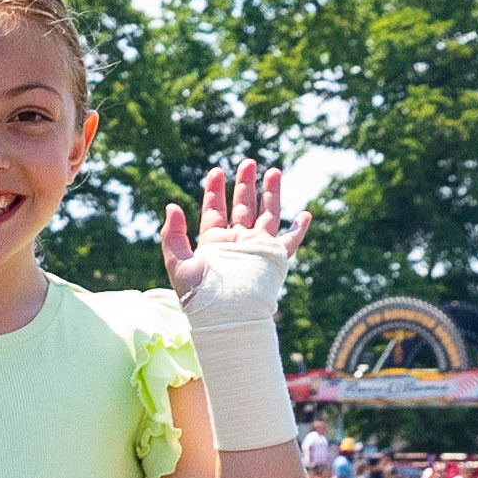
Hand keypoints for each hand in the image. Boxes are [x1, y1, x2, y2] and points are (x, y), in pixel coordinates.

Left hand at [159, 157, 303, 314]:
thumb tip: (172, 206)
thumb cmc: (199, 296)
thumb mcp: (178, 263)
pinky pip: (290, 241)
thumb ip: (172, 235)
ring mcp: (256, 248)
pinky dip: (299, 229)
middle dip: (244, 185)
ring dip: (270, 193)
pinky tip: (305, 215)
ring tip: (273, 171)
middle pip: (242, 207)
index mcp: (213, 243)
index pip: (214, 211)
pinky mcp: (274, 258)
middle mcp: (236, 243)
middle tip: (248, 162)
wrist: (224, 315)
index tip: (216, 171)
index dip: (214, 191)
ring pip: (267, 214)